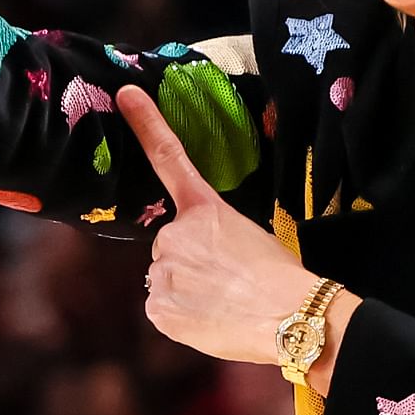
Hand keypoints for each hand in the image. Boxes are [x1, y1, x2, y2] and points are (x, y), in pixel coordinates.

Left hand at [119, 87, 343, 373]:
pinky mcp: (158, 308)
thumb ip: (213, 238)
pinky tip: (211, 319)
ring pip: (167, 278)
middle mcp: (174, 235)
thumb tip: (195, 266)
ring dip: (187, 289)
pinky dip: (182, 315)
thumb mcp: (252, 237)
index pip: (169, 157)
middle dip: (191, 260)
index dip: (146, 123)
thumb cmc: (282, 277)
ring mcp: (162, 272)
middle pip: (171, 245)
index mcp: (203, 210)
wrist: (289, 316)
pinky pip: (164, 308)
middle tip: (228, 279)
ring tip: (226, 303)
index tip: (125, 95)